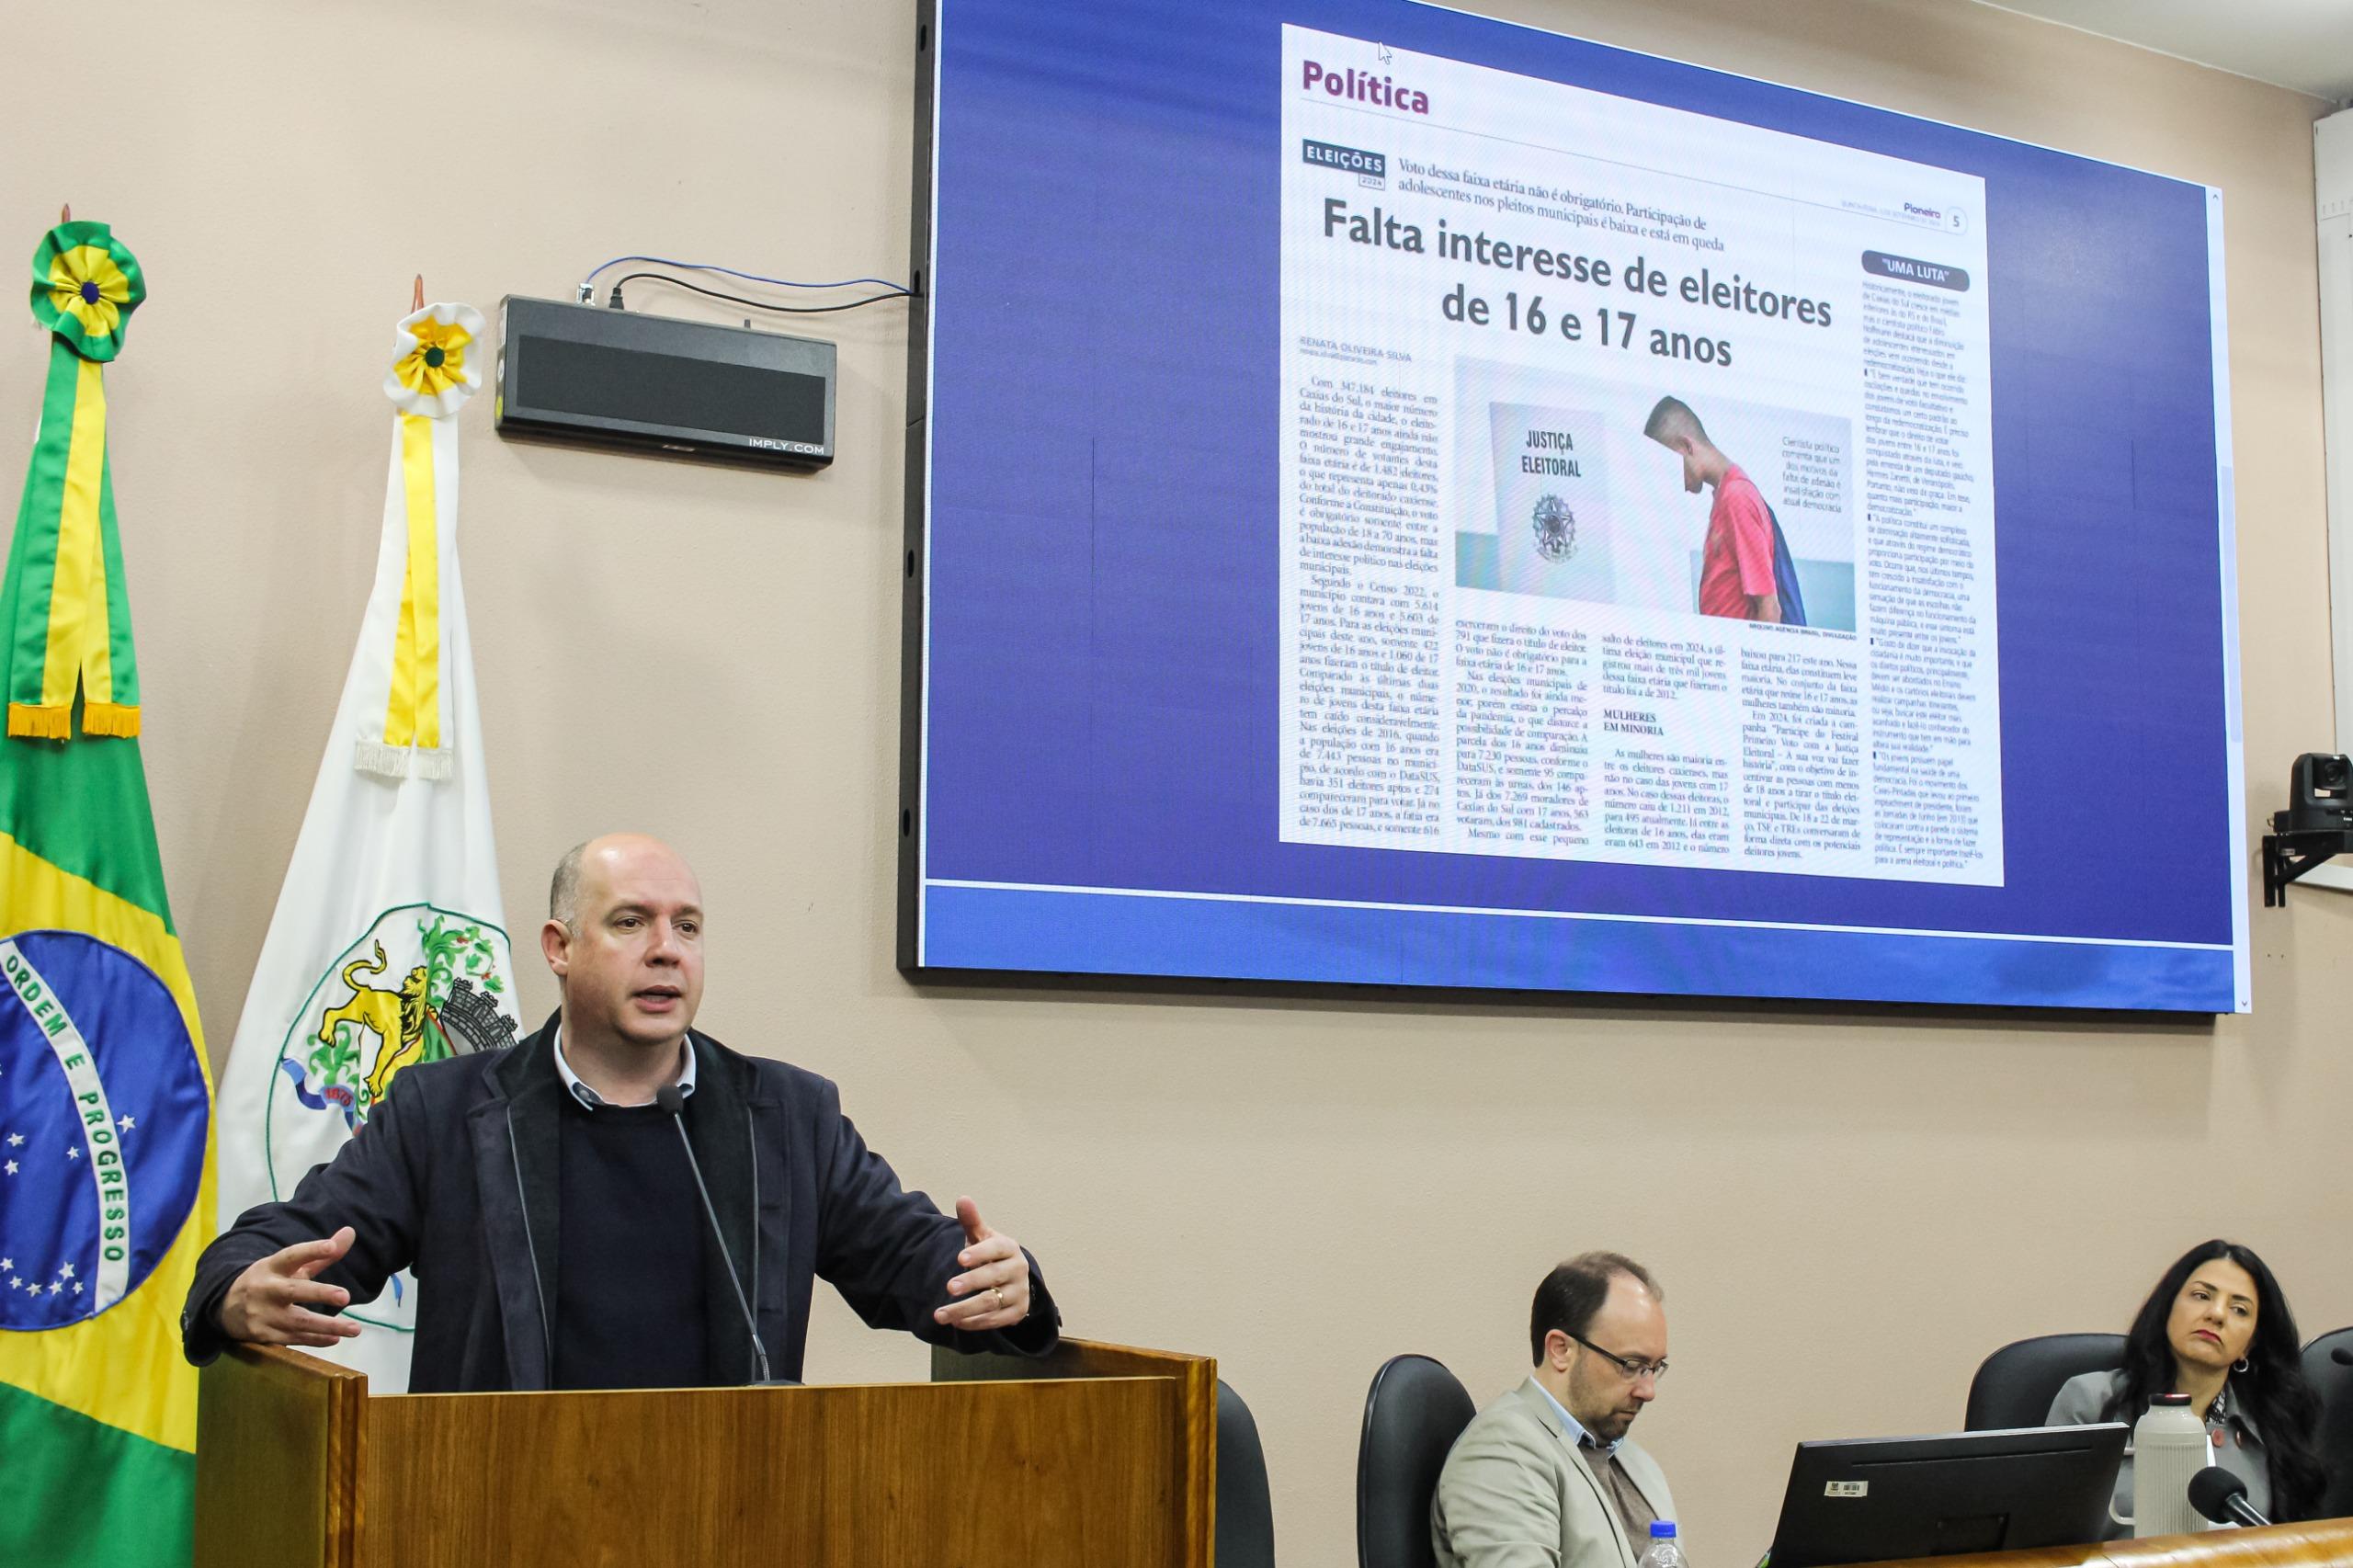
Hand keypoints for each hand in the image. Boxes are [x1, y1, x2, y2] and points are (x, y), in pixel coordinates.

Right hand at [218, 1227, 363, 1347]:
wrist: (225, 1308)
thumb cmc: (269, 1282)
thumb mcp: (288, 1266)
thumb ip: (320, 1254)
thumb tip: (351, 1231)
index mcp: (272, 1267)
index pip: (292, 1256)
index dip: (311, 1250)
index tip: (331, 1247)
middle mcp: (266, 1289)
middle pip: (294, 1291)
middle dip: (320, 1293)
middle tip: (345, 1296)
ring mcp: (263, 1314)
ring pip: (297, 1322)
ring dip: (327, 1327)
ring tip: (355, 1328)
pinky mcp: (263, 1335)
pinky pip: (293, 1339)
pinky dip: (315, 1340)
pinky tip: (335, 1338)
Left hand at [933, 1197, 1031, 1332]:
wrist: (1013, 1278)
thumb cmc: (991, 1254)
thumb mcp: (982, 1237)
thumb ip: (971, 1221)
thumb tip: (962, 1199)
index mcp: (1009, 1248)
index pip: (996, 1249)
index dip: (979, 1254)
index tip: (959, 1259)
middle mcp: (1018, 1270)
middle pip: (993, 1277)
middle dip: (971, 1282)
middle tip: (948, 1287)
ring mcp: (1019, 1293)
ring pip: (991, 1303)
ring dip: (964, 1309)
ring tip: (940, 1314)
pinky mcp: (1017, 1313)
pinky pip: (995, 1320)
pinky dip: (974, 1322)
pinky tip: (955, 1322)